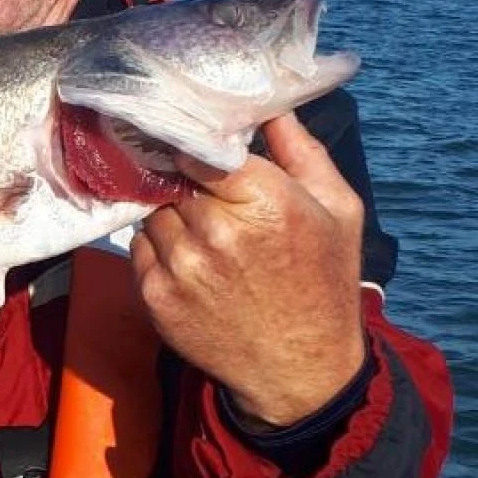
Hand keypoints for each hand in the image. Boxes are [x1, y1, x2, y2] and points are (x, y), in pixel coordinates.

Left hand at [129, 112, 367, 428]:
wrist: (301, 372)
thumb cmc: (325, 284)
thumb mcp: (338, 210)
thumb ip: (302, 152)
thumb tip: (271, 105)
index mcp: (266, 202)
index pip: (201, 146)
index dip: (197, 145)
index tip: (198, 145)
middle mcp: (217, 232)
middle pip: (173, 176)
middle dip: (186, 179)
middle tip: (202, 189)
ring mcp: (182, 266)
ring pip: (153, 209)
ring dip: (171, 213)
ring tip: (203, 230)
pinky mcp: (156, 296)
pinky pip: (139, 246)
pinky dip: (158, 246)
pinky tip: (190, 259)